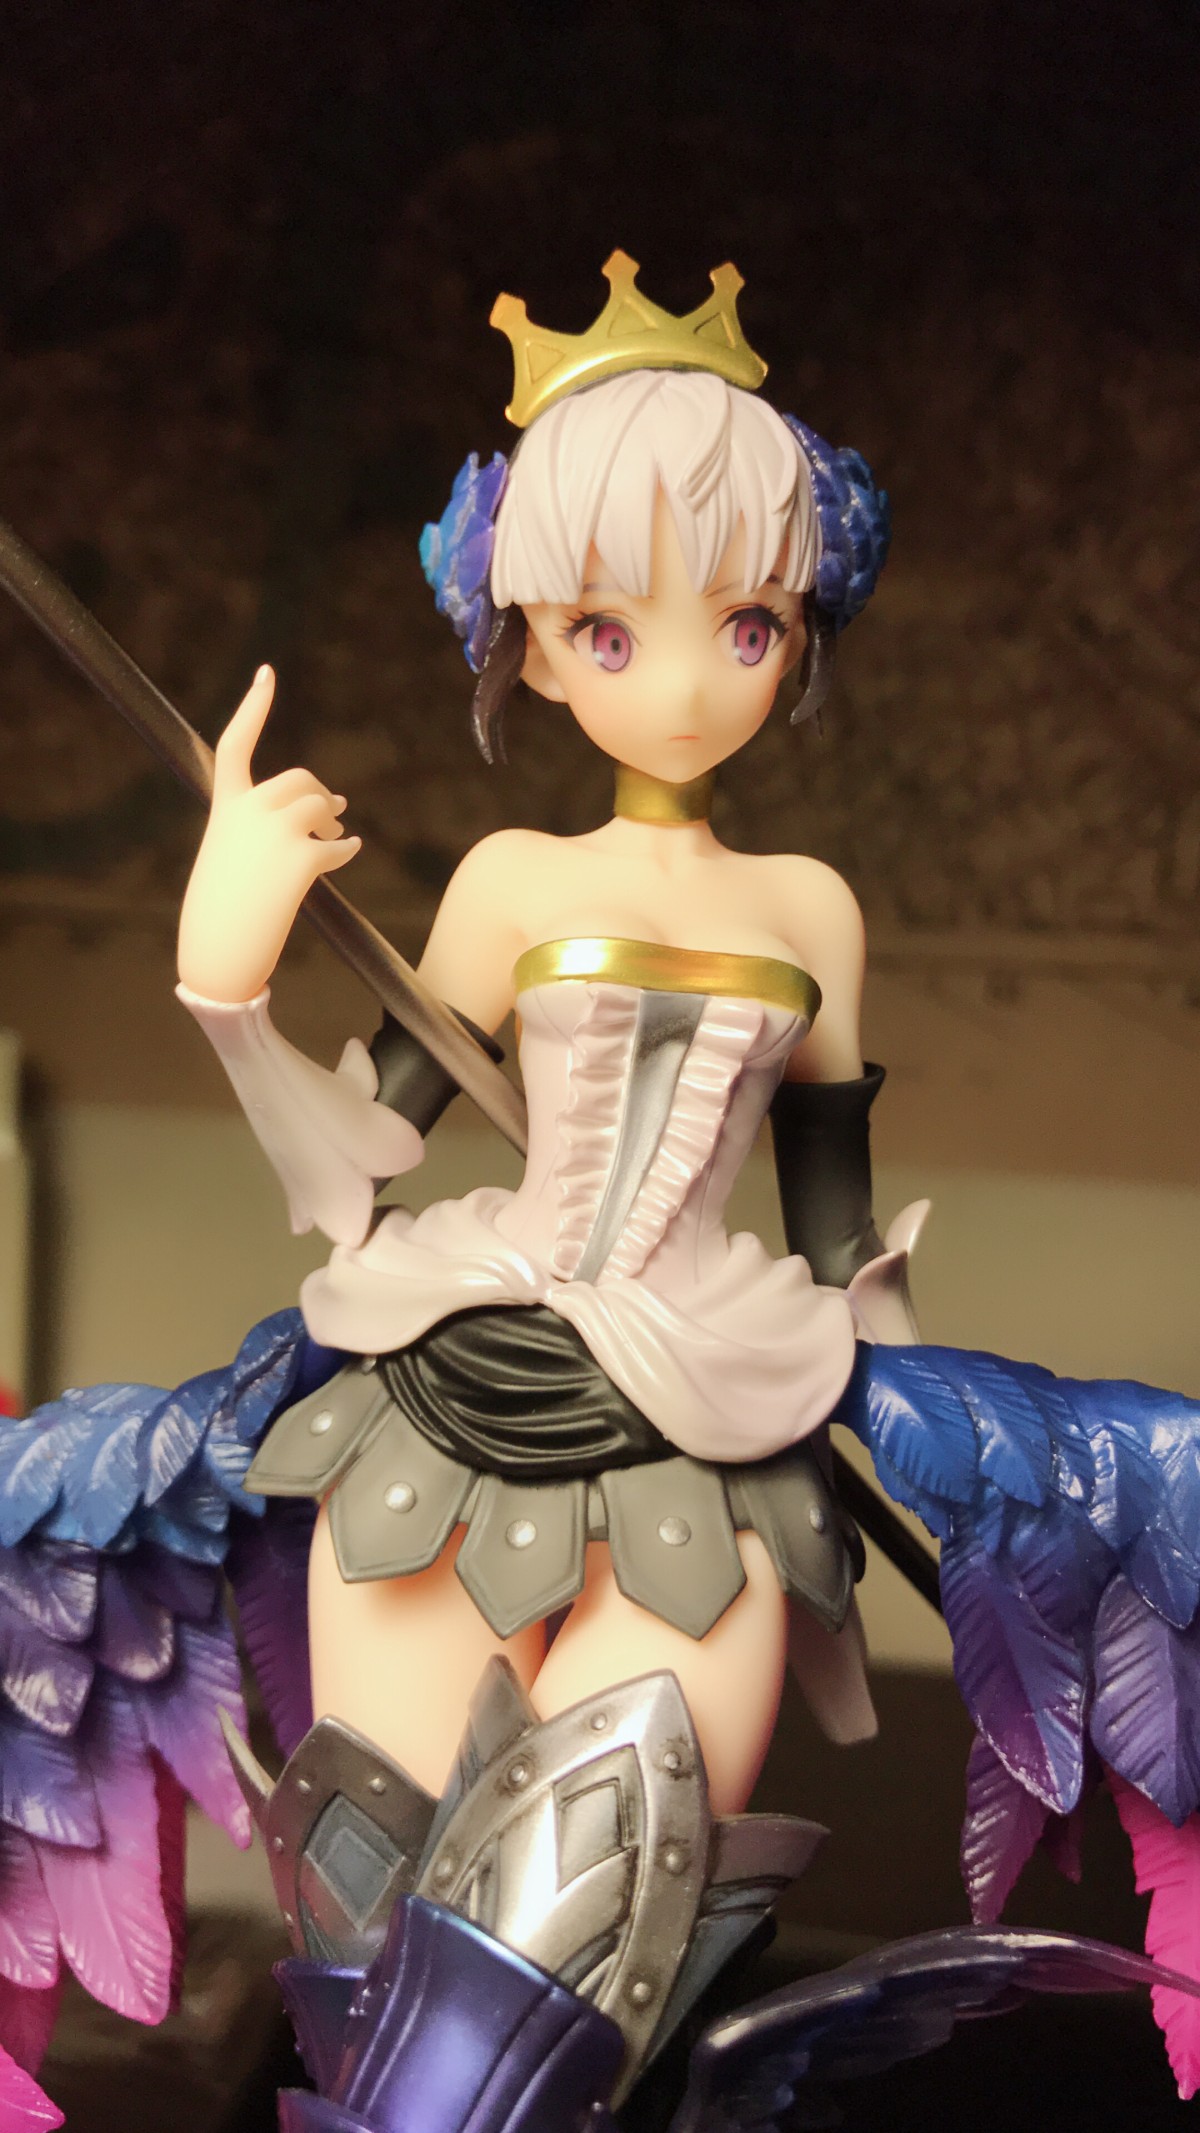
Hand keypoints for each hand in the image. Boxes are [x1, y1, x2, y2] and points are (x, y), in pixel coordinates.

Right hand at [177, 667, 360, 1001]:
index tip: (266, 673)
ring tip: (335, 840)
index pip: (237, 742)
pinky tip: (350, 853)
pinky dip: (344, 850)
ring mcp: (276, 831)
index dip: (253, 707)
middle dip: (318, 796)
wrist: (218, 951)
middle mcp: (249, 809)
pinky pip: (336, 846)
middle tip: (333, 815)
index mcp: (225, 806)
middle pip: (297, 780)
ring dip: (332, 822)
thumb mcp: (230, 856)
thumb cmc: (220, 909)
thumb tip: (331, 810)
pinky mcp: (302, 858)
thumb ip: (263, 829)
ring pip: (320, 807)